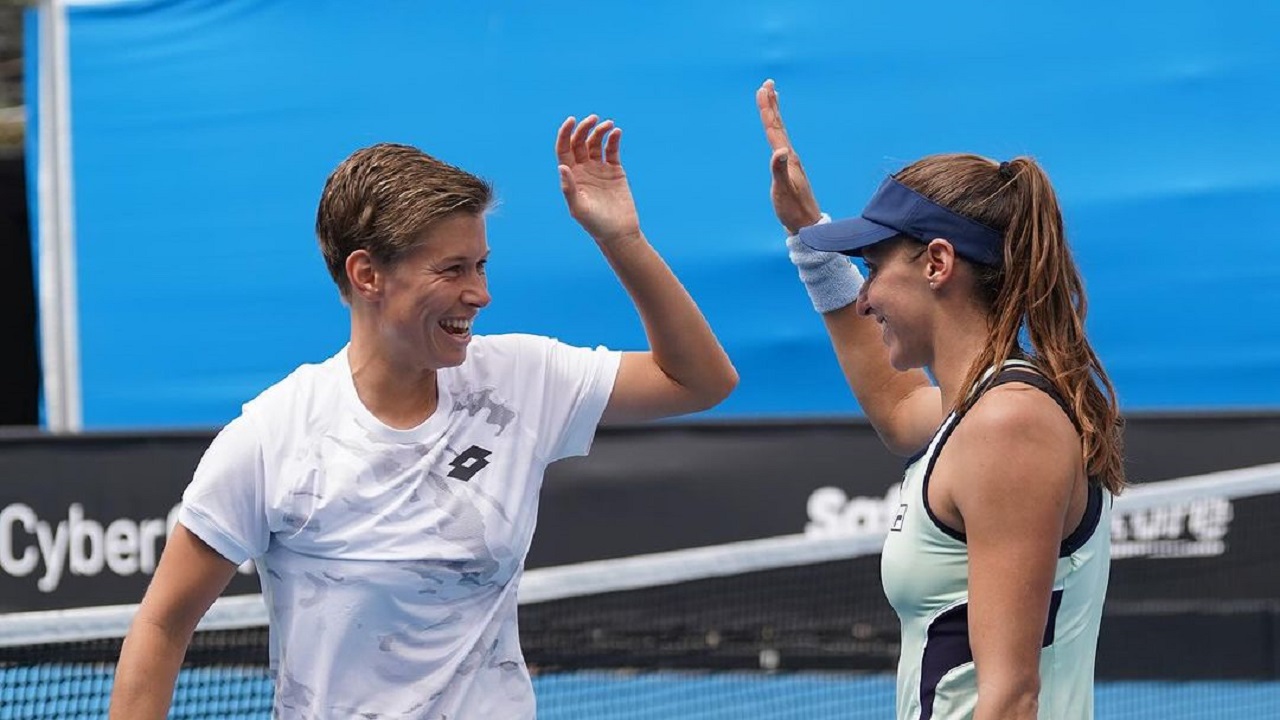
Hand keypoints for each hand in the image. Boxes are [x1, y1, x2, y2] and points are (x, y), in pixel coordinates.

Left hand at [556, 115, 641, 244]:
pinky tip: (616, 132)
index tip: (571, 120)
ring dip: (600, 131)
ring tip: (608, 125)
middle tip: (593, 119)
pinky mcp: (615, 170)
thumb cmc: (595, 224)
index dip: (565, 133)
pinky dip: (613, 139)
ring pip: (596, 142)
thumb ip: (568, 188)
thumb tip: (562, 167)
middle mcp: (583, 169)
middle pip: (580, 142)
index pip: (564, 149)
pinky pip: (612, 150)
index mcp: (570, 176)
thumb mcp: (578, 208)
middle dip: (584, 128)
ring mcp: (599, 168)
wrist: (618, 232)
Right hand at [756, 79, 821, 234]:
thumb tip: (780, 149)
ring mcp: (790, 162)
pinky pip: (781, 142)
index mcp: (788, 158)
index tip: (764, 90)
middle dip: (771, 104)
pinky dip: (777, 131)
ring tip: (771, 99)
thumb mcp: (783, 191)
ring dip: (774, 114)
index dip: (768, 109)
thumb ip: (779, 170)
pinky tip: (777, 132)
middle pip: (778, 125)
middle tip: (767, 84)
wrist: (806, 224)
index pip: (774, 128)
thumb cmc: (792, 210)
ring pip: (780, 132)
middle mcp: (790, 156)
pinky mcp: (789, 168)